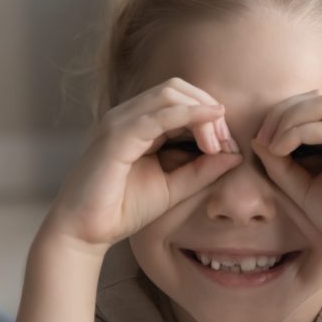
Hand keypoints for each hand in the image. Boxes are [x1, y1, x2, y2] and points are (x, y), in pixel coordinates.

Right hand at [43, 78, 241, 252]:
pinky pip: (157, 117)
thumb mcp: (175, 186)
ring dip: (202, 113)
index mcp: (139, 123)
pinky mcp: (116, 138)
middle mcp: (127, 115)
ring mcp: (119, 123)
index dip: (210, 115)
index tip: (229, 145)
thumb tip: (236, 153)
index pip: (181, 98)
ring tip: (218, 143)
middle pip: (178, 89)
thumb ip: (204, 169)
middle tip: (226, 142)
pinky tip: (209, 126)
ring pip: (170, 95)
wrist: (85, 231)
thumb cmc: (124, 208)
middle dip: (209, 108)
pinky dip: (188, 116)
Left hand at [252, 91, 321, 268]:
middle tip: (262, 138)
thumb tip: (256, 139)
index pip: (316, 103)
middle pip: (319, 97)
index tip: (261, 140)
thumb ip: (281, 164)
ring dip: (289, 118)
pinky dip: (298, 133)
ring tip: (271, 144)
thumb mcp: (302, 188)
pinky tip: (281, 151)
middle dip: (284, 111)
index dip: (284, 114)